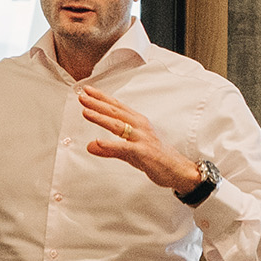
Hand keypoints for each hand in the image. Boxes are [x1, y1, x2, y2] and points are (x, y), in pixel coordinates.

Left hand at [79, 86, 202, 194]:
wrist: (178, 170)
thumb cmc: (156, 157)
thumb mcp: (128, 153)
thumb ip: (109, 149)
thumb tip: (90, 146)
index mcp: (137, 122)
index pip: (117, 107)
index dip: (102, 98)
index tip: (87, 90)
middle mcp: (140, 126)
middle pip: (115, 112)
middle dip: (97, 103)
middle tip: (82, 95)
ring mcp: (142, 138)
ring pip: (118, 125)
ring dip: (101, 117)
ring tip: (86, 112)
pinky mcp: (143, 152)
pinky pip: (124, 147)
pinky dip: (110, 144)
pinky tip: (98, 141)